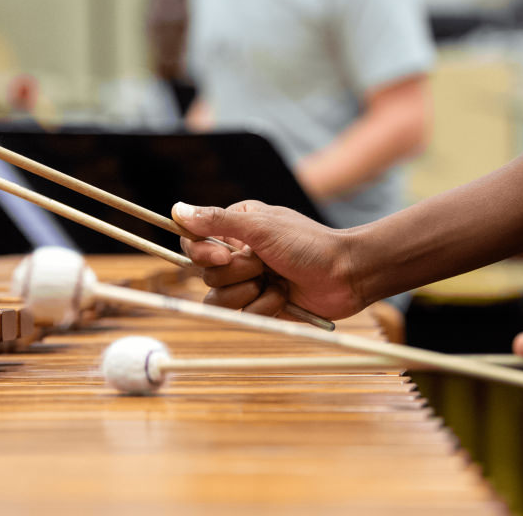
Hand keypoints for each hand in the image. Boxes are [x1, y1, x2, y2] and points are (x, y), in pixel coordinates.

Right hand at [172, 200, 364, 319]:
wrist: (346, 275)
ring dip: (248, 292)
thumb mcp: (260, 227)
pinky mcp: (260, 304)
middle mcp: (238, 253)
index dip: (200, 252)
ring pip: (218, 298)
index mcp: (235, 227)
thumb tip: (177, 209)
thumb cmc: (308, 244)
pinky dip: (265, 306)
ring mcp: (248, 280)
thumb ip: (217, 220)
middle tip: (263, 265)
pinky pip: (242, 313)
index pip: (193, 240)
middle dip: (235, 273)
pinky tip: (284, 295)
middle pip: (205, 273)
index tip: (223, 255)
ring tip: (273, 281)